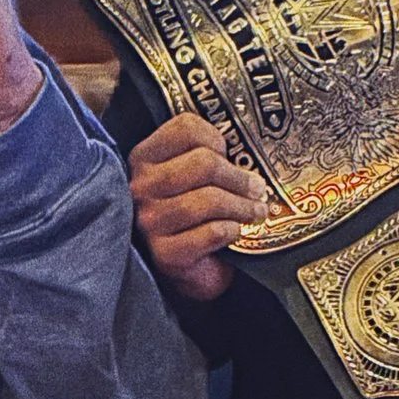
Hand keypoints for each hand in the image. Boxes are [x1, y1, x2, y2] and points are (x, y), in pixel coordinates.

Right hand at [128, 112, 266, 300]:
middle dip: (239, 177)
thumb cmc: (194, 217)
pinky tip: (236, 231)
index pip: (185, 129)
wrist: (188, 269)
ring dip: (242, 206)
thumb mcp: (194, 178)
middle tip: (258, 188)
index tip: (229, 153)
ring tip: (256, 211)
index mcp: (145, 158)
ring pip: (209, 200)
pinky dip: (232, 230)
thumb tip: (248, 151)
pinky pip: (211, 232)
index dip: (216, 138)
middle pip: (203, 164)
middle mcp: (140, 187)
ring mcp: (149, 222)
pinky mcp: (165, 254)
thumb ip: (208, 156)